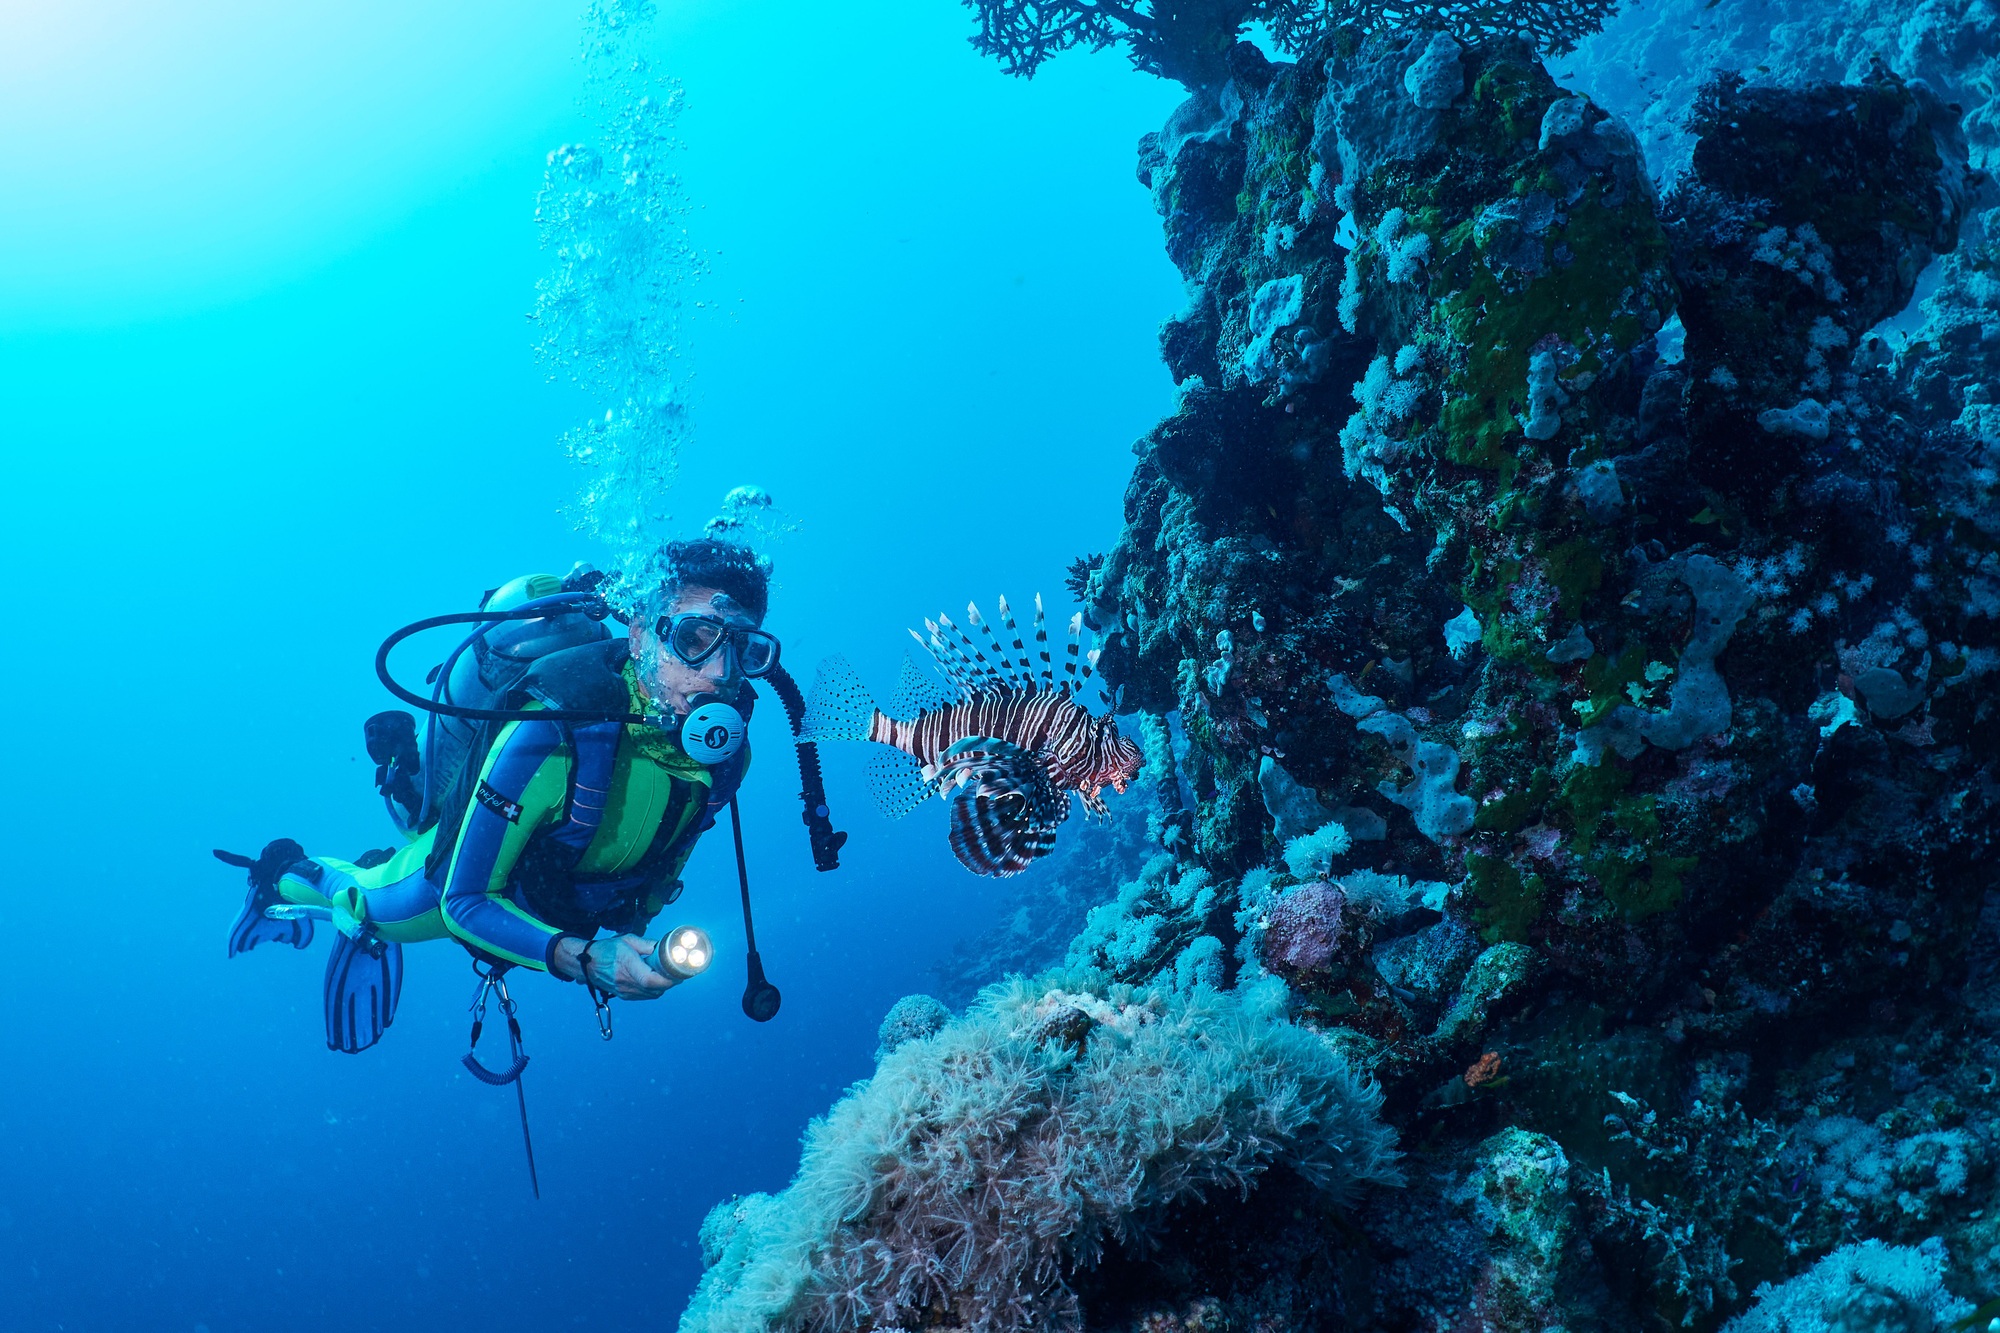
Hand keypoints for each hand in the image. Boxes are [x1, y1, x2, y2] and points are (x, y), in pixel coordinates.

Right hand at [554, 934, 669, 1000]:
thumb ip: (648, 945)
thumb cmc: (607, 949)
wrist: (586, 963)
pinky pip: (645, 996)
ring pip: (652, 994)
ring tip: (664, 975)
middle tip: (675, 972)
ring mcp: (624, 991)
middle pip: (655, 990)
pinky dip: (653, 990)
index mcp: (627, 966)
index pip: (651, 980)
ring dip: (661, 987)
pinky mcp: (623, 996)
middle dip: (669, 982)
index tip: (678, 974)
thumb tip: (665, 947)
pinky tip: (653, 980)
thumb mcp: (628, 940)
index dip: (667, 980)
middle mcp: (625, 982)